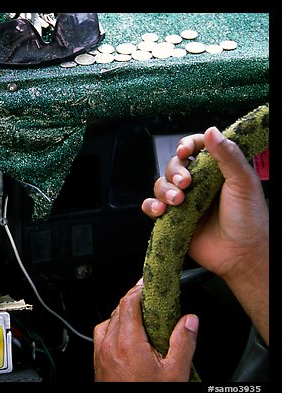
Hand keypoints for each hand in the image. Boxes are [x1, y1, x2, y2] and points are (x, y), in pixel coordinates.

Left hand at [93, 279, 198, 381]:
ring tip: (142, 318)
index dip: (139, 288)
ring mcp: (100, 351)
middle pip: (119, 308)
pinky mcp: (97, 360)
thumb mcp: (174, 373)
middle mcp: (109, 343)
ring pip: (109, 320)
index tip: (149, 284)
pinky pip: (103, 334)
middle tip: (151, 300)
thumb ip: (183, 343)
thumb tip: (190, 320)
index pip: (128, 301)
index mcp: (127, 342)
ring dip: (124, 314)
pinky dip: (115, 328)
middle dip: (134, 301)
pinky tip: (128, 336)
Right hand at [141, 126, 268, 343]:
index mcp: (216, 171)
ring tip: (177, 202)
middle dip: (175, 172)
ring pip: (161, 185)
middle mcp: (198, 184)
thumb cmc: (249, 219)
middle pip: (173, 166)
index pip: (196, 148)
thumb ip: (228, 156)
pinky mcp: (172, 219)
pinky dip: (151, 206)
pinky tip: (160, 211)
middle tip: (186, 184)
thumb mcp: (243, 182)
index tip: (186, 151)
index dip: (187, 145)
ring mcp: (184, 202)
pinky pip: (152, 207)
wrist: (241, 255)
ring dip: (164, 190)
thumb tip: (212, 130)